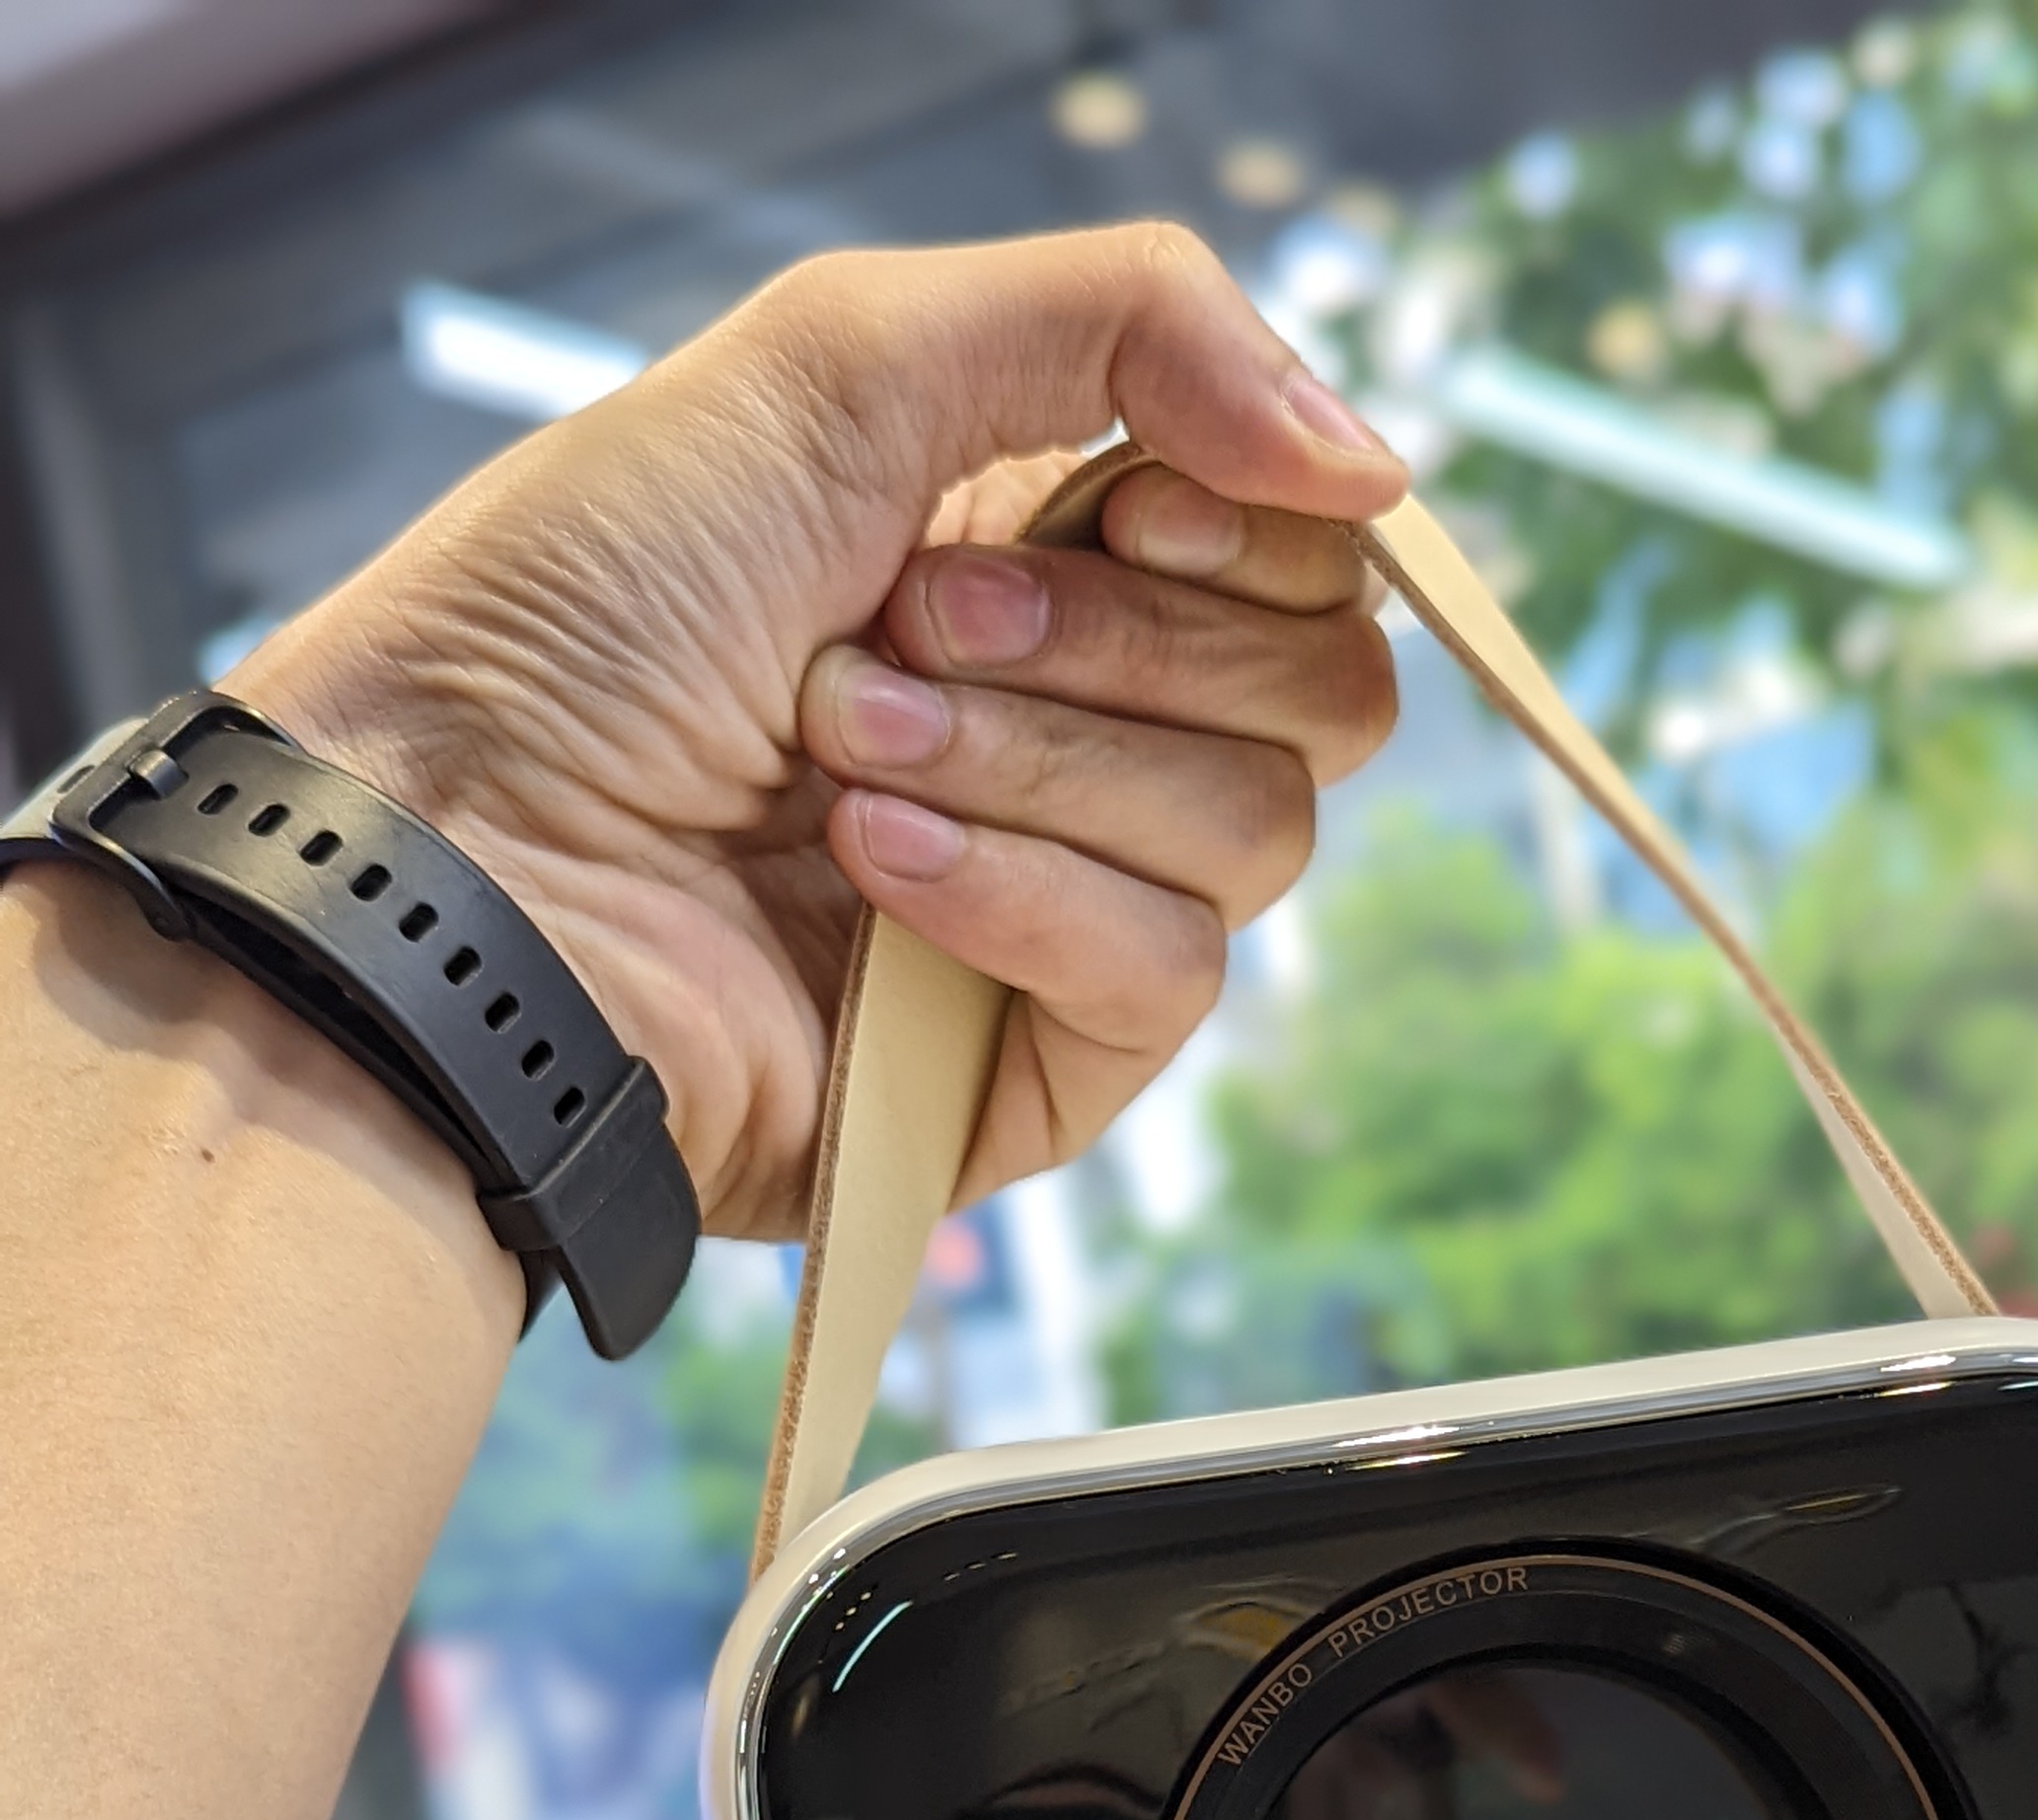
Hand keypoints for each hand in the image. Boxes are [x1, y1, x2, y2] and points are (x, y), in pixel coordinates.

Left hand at [240, 228, 1404, 1237]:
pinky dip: (1020, 899)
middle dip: (1123, 643)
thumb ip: (1132, 324)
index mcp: (1050, 559)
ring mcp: (1067, 910)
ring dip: (1039, 764)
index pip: (1302, 554)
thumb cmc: (585, 609)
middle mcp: (1079, 733)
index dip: (1250, 522)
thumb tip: (1371, 459)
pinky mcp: (1037, 1071)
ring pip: (1257, 835)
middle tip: (914, 624)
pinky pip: (1166, 974)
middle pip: (1323, 691)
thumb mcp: (845, 355)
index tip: (1122, 510)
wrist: (461, 856)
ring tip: (836, 751)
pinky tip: (867, 871)